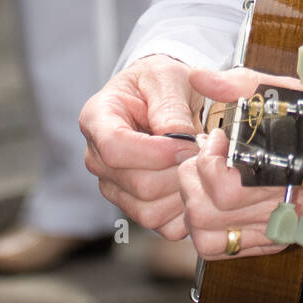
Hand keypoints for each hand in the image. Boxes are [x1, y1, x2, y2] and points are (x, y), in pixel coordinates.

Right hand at [79, 54, 202, 240]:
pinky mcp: (132, 207)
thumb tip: (180, 140)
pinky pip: (160, 225)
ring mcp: (113, 186)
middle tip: (205, 151)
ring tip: (200, 164)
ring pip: (149, 210)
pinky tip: (194, 183)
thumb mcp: (167, 78)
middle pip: (137, 183)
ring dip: (185, 190)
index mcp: (97, 118)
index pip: (114, 147)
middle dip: (179, 169)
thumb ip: (171, 107)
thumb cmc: (160, 82)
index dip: (155, 151)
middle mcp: (98, 158)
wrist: (160, 95)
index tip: (188, 143)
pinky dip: (184, 210)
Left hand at [178, 65, 302, 261]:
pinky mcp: (278, 237)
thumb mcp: (292, 91)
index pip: (225, 184)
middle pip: (209, 213)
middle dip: (193, 180)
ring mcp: (278, 226)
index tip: (217, 137)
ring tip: (206, 181)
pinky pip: (227, 249)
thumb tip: (201, 77)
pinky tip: (216, 203)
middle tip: (207, 157)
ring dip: (195, 208)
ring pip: (210, 237)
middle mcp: (281, 205)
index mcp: (285, 167)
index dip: (208, 159)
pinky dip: (210, 230)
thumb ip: (243, 84)